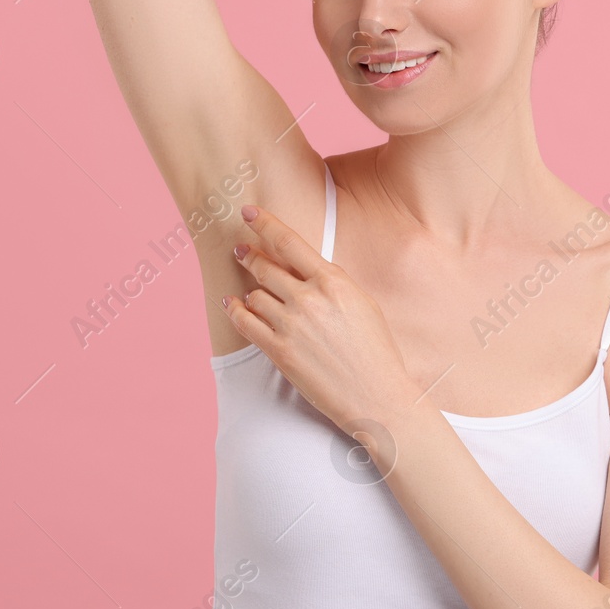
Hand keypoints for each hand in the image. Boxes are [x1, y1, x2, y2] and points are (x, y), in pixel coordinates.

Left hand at [221, 204, 420, 433]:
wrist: (376, 396)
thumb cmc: (375, 350)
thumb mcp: (362, 303)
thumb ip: (332, 282)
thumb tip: (308, 268)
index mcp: (333, 282)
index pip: (288, 241)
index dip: (264, 223)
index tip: (248, 211)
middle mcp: (308, 299)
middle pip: (265, 266)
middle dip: (249, 254)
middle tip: (240, 249)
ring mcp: (291, 325)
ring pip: (254, 295)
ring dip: (249, 290)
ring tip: (249, 290)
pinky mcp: (279, 351)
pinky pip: (246, 323)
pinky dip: (236, 311)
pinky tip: (233, 304)